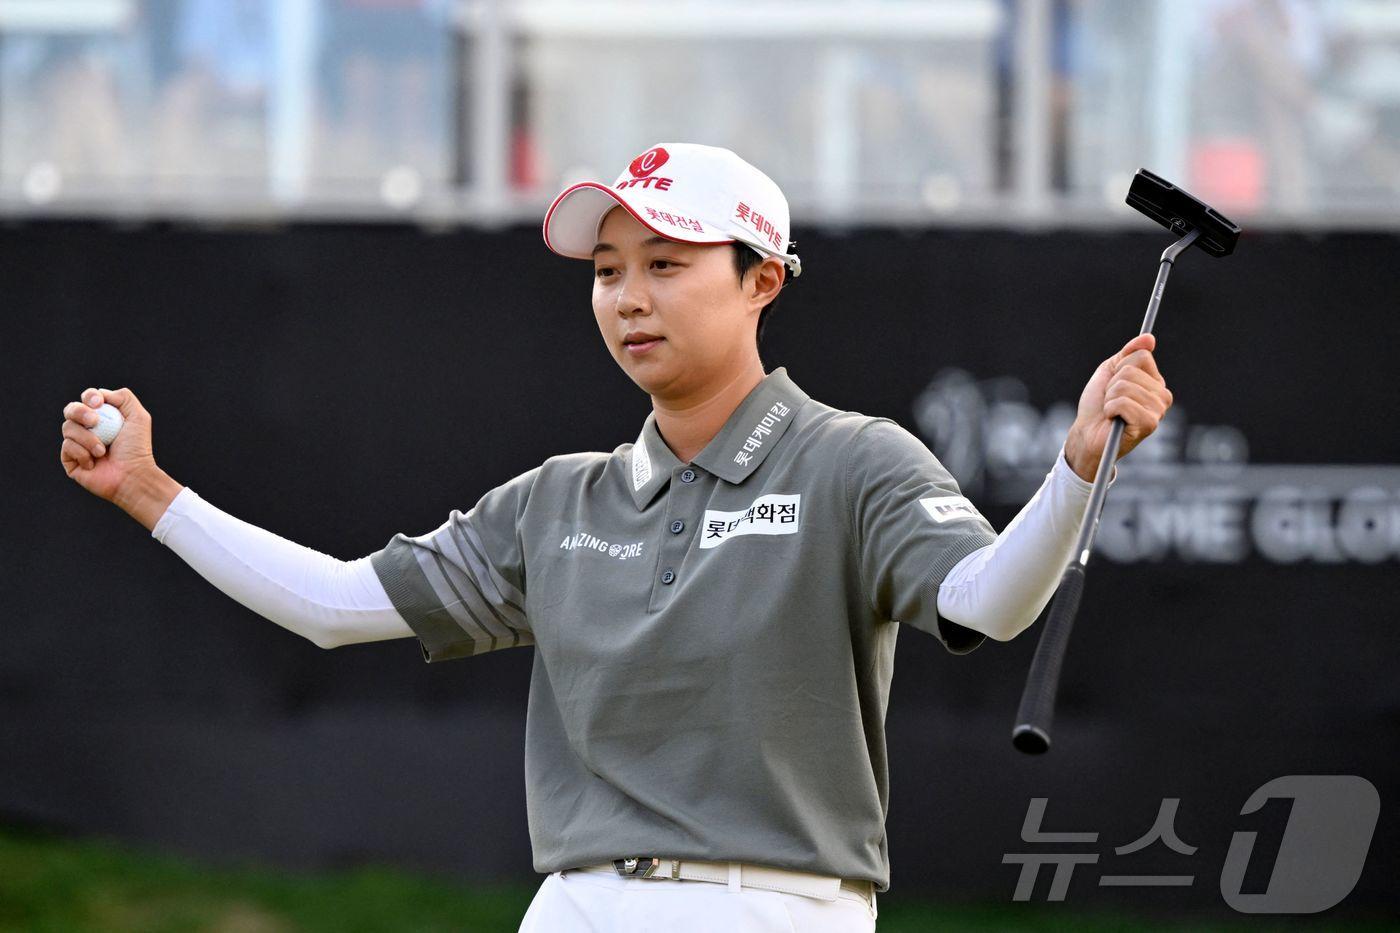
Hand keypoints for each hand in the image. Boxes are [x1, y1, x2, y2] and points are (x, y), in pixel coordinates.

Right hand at [60, 386, 158, 502]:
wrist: (132, 475)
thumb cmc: (137, 448)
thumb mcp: (138, 417)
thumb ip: (124, 398)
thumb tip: (101, 394)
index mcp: (102, 417)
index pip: (87, 399)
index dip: (89, 396)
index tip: (97, 402)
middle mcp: (87, 429)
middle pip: (70, 409)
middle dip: (80, 412)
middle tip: (95, 421)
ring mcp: (77, 444)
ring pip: (67, 428)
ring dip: (87, 438)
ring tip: (103, 451)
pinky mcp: (69, 460)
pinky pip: (66, 447)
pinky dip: (82, 453)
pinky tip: (94, 463)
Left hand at [1063, 334, 1173, 482]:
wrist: (1087, 433)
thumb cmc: (1098, 405)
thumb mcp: (1109, 371)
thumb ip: (1128, 354)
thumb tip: (1149, 338)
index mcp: (1155, 382)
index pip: (1141, 356)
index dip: (1119, 368)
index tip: (1114, 384)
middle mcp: (1162, 396)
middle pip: (1131, 370)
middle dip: (1112, 385)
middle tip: (1111, 401)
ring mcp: (1158, 411)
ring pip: (1125, 386)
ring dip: (1109, 398)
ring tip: (1111, 411)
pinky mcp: (1149, 424)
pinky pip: (1123, 402)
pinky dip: (1110, 409)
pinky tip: (1114, 420)